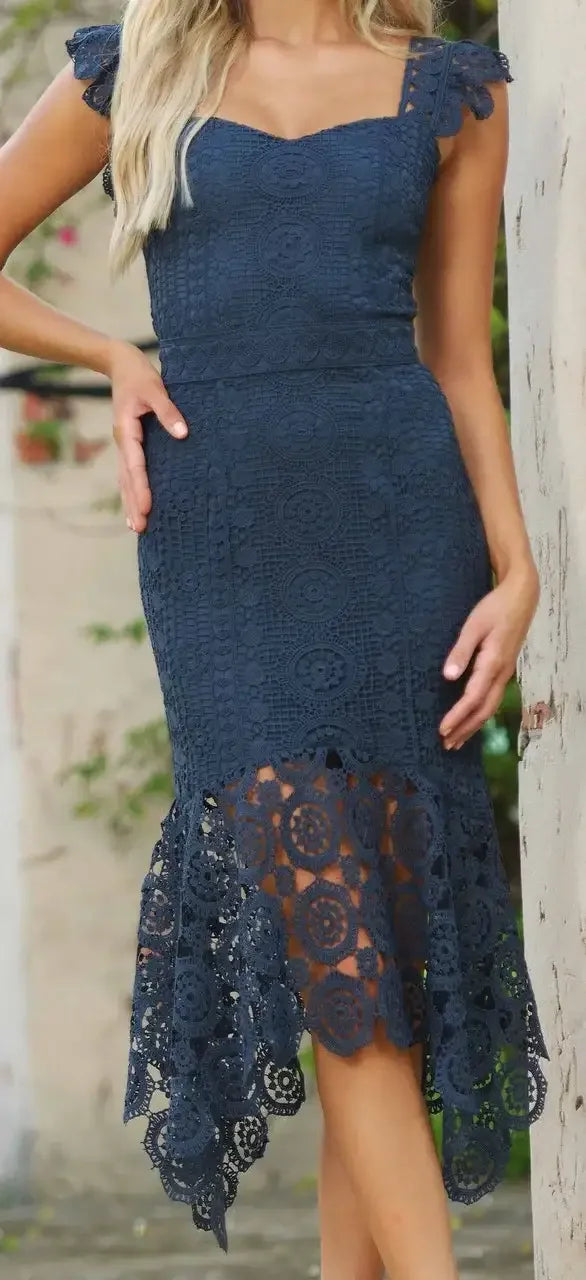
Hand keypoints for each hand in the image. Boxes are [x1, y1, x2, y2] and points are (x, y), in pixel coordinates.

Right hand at [107, 340, 187, 532]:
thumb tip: (182, 434)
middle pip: (126, 479)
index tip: (147, 507)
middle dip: (132, 503)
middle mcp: (123, 442)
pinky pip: (128, 472)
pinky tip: (135, 505)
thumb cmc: (139, 375)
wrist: (120, 364)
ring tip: (136, 526)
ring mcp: (124, 445)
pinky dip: (131, 490)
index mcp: (127, 431)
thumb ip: (168, 411)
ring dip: (129, 502)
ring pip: (124, 479)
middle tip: (140, 528)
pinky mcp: (129, 444)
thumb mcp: (155, 388)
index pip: (135, 465)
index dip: (141, 487)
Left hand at [439, 565, 538, 750]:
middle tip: (446, 745)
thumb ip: (461, 651)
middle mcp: (501, 673)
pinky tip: (471, 719)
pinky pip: (492, 698)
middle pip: (484, 710)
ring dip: (473, 725)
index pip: (473, 698)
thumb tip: (448, 676)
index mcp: (493, 663)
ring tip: (457, 741)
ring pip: (490, 707)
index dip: (457, 716)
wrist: (521, 597)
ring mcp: (505, 673)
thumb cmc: (495, 608)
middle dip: (465, 729)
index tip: (442, 730)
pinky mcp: (503, 669)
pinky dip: (480, 714)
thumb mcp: (474, 625)